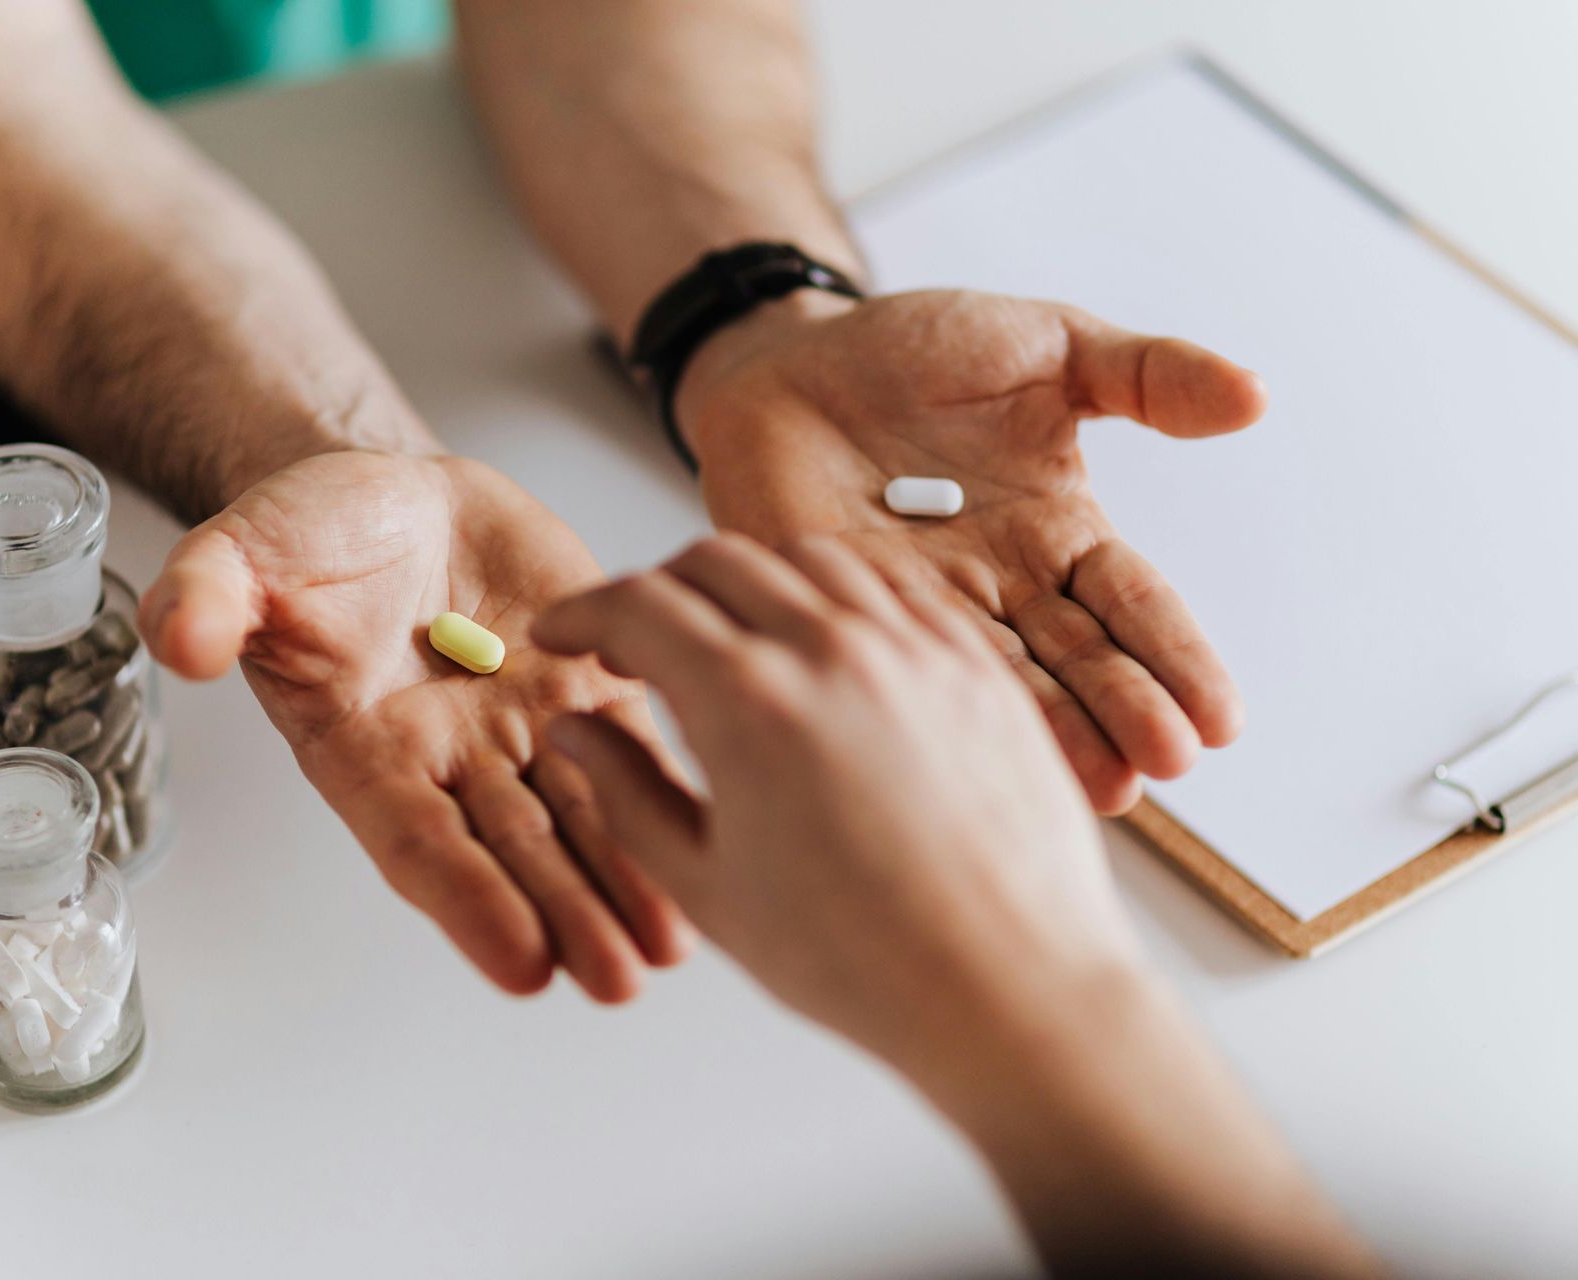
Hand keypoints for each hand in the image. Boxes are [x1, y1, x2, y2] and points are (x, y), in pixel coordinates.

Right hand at [137, 449, 688, 1000]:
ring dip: (625, 882)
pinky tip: (710, 841)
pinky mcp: (586, 684)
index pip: (418, 840)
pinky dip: (667, 794)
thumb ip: (214, 596)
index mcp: (364, 749)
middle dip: (566, 915)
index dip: (467, 900)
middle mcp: (449, 760)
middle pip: (514, 852)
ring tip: (672, 946)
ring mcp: (522, 728)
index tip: (520, 963)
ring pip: (581, 817)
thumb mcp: (245, 552)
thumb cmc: (312, 535)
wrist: (394, 495)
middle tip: (615, 979)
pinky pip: (633, 746)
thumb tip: (179, 637)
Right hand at [531, 532, 1143, 1078]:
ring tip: (733, 635)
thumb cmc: (866, 963)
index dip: (584, 613)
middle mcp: (832, 650)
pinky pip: (895, 587)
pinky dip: (841, 593)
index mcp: (749, 704)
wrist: (1012, 990)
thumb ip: (626, 793)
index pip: (639, 606)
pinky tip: (827, 640)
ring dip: (751, 578)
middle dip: (658, 589)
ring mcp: (915, 647)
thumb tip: (575, 731)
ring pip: (810, 559)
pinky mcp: (977, 665)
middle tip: (637, 640)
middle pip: (718, 561)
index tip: (565, 635)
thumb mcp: (708, 888)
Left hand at [675, 289, 1267, 813]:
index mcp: (1059, 532)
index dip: (1177, 659)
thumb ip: (1145, 374)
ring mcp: (926, 611)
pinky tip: (978, 755)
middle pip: (1081, 662)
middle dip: (1127, 713)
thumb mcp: (1046, 345)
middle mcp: (1004, 588)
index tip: (1222, 721)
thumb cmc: (915, 351)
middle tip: (1167, 761)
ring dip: (1054, 737)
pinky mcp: (849, 617)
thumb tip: (1255, 394)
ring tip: (1104, 787)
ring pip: (1003, 684)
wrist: (787, 358)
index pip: (1133, 605)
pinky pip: (903, 668)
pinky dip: (941, 713)